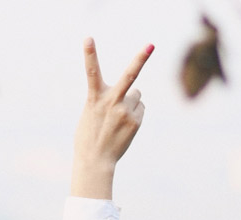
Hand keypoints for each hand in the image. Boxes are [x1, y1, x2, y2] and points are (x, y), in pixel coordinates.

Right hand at [71, 38, 153, 199]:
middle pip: (129, 76)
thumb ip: (107, 99)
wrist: (95, 160)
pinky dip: (135, 114)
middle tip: (151, 45)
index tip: (88, 38)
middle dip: (140, 59)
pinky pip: (140, 108)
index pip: (91, 72)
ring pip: (136, 95)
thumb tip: (134, 96)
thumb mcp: (91, 112)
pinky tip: (124, 126)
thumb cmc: (89, 134)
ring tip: (118, 117)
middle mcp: (112, 102)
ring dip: (131, 101)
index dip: (90, 54)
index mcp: (95, 98)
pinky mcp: (136, 122)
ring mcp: (125, 112)